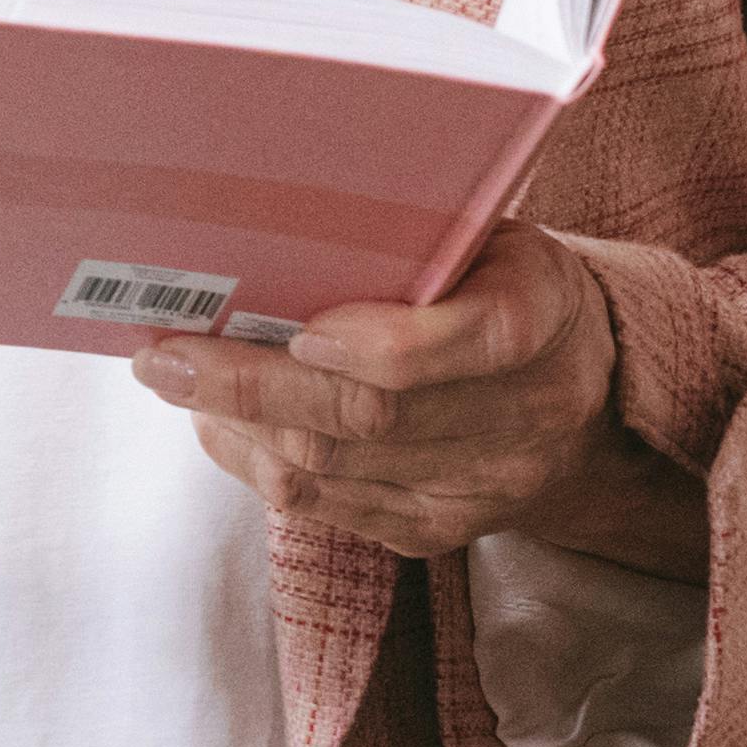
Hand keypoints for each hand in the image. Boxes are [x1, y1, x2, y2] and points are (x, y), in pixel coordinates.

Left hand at [132, 222, 704, 577]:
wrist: (580, 389)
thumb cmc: (500, 284)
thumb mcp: (489, 235)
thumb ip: (413, 236)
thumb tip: (274, 216)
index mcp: (542, 317)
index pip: (470, 342)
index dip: (382, 345)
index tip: (298, 328)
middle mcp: (522, 416)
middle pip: (372, 415)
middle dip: (253, 388)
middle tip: (166, 357)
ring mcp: (480, 486)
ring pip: (334, 470)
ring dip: (237, 426)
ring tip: (174, 380)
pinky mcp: (436, 530)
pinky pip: (328, 508)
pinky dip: (258, 464)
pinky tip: (219, 424)